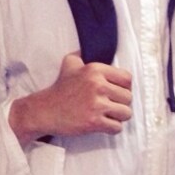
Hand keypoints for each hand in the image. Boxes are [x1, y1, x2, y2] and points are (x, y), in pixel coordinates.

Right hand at [9, 52, 132, 145]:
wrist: (45, 110)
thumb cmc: (60, 88)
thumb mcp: (70, 63)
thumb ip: (83, 54)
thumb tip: (91, 46)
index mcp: (95, 70)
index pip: (127, 78)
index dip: (125, 87)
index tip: (117, 92)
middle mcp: (97, 85)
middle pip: (128, 97)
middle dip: (122, 103)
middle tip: (112, 106)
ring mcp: (96, 105)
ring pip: (125, 113)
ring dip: (119, 116)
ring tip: (109, 115)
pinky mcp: (94, 122)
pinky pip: (117, 127)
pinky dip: (112, 128)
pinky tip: (104, 124)